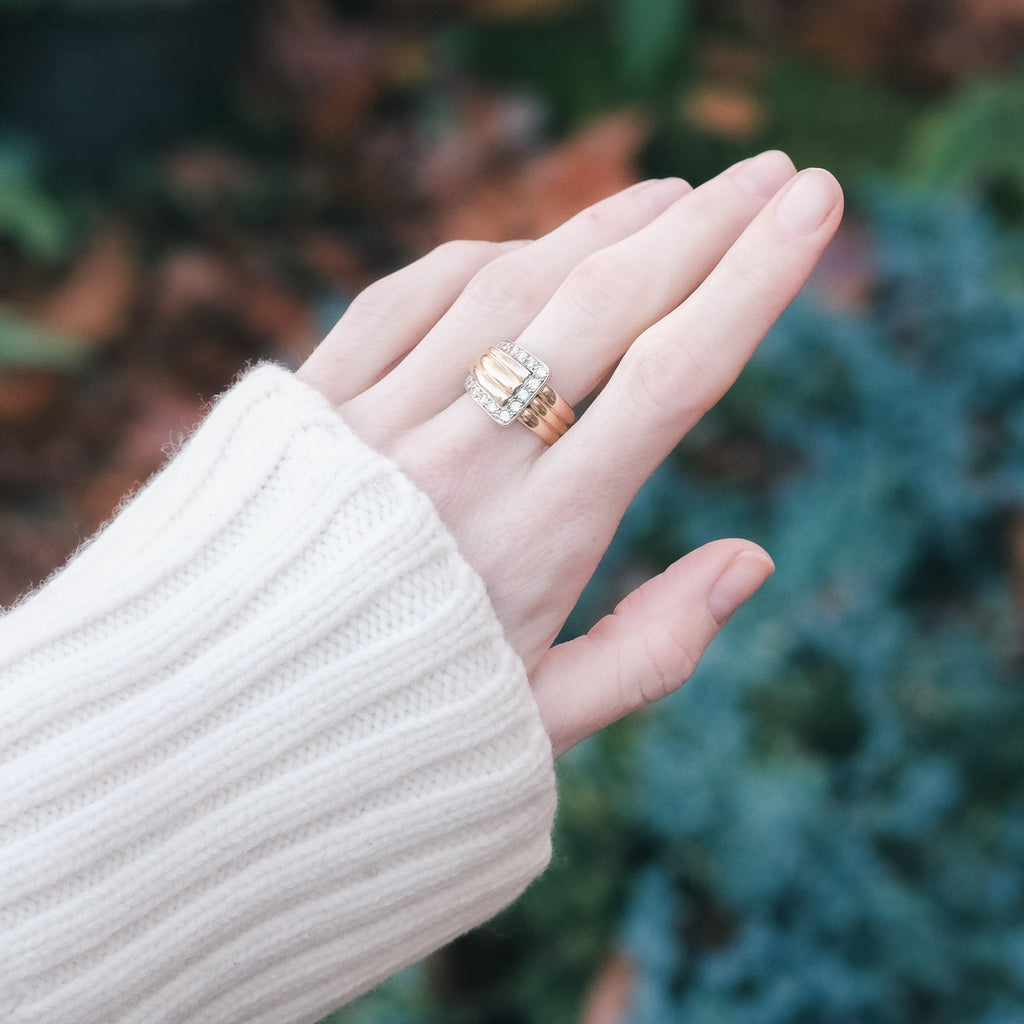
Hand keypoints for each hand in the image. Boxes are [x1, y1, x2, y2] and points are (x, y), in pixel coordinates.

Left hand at [297, 151, 842, 754]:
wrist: (222, 726)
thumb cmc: (402, 731)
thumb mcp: (545, 722)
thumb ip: (654, 650)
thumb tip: (751, 560)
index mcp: (538, 540)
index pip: (672, 377)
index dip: (754, 281)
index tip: (816, 209)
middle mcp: (463, 464)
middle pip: (606, 307)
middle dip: (707, 226)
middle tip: (776, 172)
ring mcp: (379, 423)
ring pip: (512, 286)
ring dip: (602, 227)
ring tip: (673, 196)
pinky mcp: (311, 406)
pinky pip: (407, 299)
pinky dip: (480, 261)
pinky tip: (529, 250)